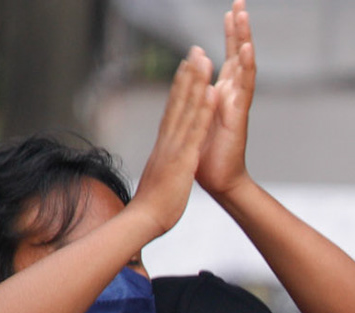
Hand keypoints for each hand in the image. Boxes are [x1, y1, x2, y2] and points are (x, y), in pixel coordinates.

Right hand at [130, 48, 215, 237]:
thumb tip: (164, 160)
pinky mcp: (183, 158)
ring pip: (186, 109)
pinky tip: (211, 93)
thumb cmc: (152, 205)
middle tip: (195, 51)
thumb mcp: (161, 177)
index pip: (173, 110)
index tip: (186, 68)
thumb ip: (163, 164)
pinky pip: (195, 131)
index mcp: (164, 145)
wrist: (144, 220)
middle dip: (188, 75)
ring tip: (204, 59)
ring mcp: (174, 147)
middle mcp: (168, 140)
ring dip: (195, 84)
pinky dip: (203, 111)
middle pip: (178, 101)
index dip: (180, 88)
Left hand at [198, 1, 256, 199]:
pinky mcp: (239, 116)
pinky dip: (245, 67)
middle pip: (238, 55)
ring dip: (243, 40)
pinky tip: (246, 48)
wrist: (218, 181)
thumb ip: (200, 99)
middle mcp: (233, 95)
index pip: (228, 57)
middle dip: (239, 29)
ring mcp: (238, 104)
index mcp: (222, 94)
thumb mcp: (199, 119)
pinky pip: (244, 87)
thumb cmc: (207, 155)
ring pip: (243, 65)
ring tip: (242, 15)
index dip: (230, 35)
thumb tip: (200, 79)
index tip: (230, 12)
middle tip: (240, 3)